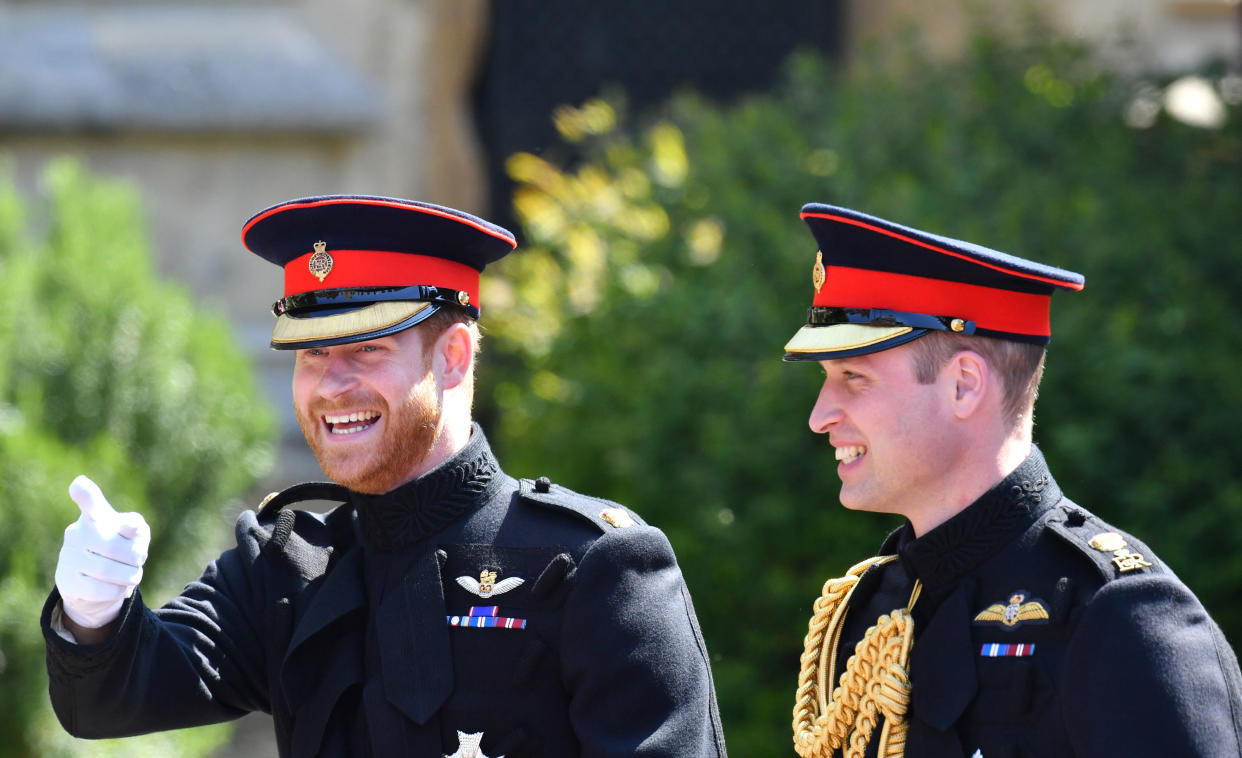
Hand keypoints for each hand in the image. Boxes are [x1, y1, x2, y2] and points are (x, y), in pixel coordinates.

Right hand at [54, 476, 150, 629]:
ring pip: (108, 571)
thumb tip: (129, 527)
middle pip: (113, 546)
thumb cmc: (121, 548)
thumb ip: (134, 526)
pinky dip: (118, 591)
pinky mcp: (67, 581)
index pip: (90, 501)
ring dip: (130, 576)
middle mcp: (77, 533)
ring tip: (132, 574)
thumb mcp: (134, 534)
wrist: (95, 581)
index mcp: (94, 516)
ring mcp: (69, 557)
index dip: (86, 494)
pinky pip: (100, 590)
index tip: (79, 484)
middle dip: (136, 557)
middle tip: (139, 559)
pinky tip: (119, 587)